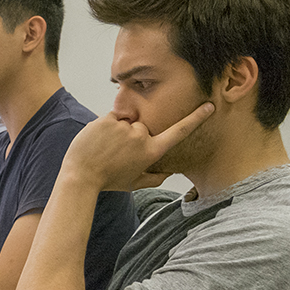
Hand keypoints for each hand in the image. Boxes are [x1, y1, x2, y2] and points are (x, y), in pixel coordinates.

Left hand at [64, 102, 214, 190]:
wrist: (81, 176)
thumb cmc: (107, 181)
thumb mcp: (133, 183)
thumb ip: (154, 179)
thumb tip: (168, 173)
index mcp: (152, 152)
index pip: (179, 131)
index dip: (195, 118)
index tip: (209, 106)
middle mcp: (142, 137)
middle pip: (142, 127)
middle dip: (130, 135)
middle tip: (114, 152)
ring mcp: (126, 128)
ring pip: (125, 121)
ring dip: (116, 130)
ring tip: (104, 147)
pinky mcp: (109, 120)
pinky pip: (111, 117)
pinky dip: (104, 126)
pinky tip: (97, 140)